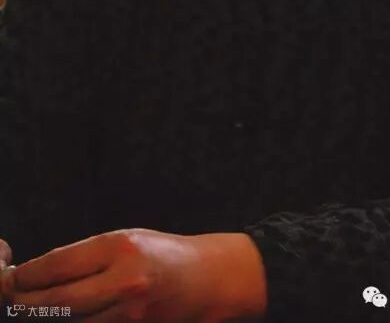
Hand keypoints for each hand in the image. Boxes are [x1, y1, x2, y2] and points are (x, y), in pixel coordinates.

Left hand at [0, 228, 266, 321]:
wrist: (206, 280)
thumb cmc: (163, 254)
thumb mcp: (126, 239)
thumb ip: (88, 255)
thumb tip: (43, 272)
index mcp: (120, 248)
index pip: (60, 264)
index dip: (29, 275)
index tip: (15, 277)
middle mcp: (124, 281)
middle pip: (60, 300)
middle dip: (29, 302)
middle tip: (14, 299)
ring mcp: (130, 313)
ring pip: (72, 322)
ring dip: (49, 317)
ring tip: (33, 310)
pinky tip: (67, 318)